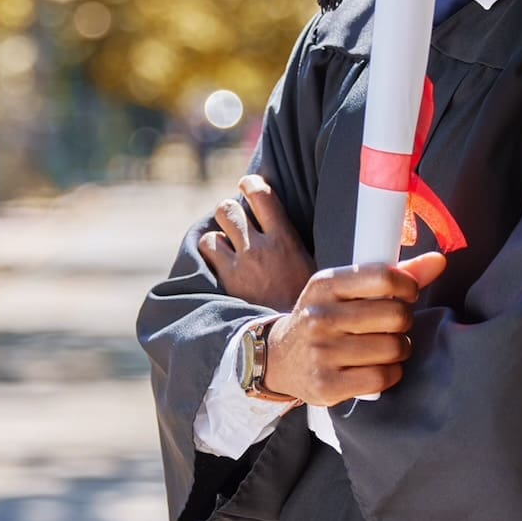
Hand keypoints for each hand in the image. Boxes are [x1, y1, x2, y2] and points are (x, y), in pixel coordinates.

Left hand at [198, 174, 314, 310]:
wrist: (292, 336)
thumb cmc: (307, 302)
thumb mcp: (314, 267)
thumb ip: (298, 243)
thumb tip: (292, 226)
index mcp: (286, 239)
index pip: (262, 195)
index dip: (250, 184)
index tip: (247, 184)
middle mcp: (260, 247)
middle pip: (230, 209)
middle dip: (230, 211)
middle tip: (234, 220)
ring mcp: (241, 263)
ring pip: (215, 228)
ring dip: (219, 232)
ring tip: (226, 242)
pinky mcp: (226, 279)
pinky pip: (207, 248)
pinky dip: (209, 250)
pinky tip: (217, 259)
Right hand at [263, 253, 447, 406]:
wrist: (279, 358)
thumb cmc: (323, 319)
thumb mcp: (344, 290)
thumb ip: (390, 276)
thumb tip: (438, 261)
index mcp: (325, 285)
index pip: (384, 278)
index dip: (408, 286)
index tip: (407, 294)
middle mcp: (320, 317)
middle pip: (396, 315)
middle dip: (403, 321)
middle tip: (392, 325)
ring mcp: (321, 352)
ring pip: (393, 348)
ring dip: (399, 349)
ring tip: (385, 347)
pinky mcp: (326, 384)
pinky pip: (382, 377)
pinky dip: (389, 373)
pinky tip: (377, 367)